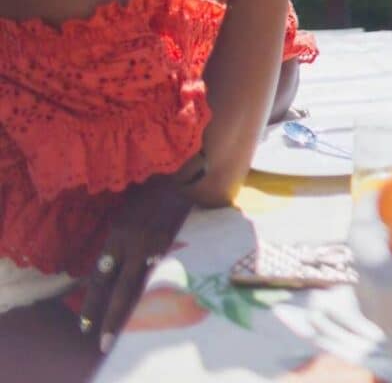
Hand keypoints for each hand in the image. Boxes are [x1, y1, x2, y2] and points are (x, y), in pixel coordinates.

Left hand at [79, 178, 191, 351]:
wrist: (185, 173)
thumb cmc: (154, 187)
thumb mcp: (130, 210)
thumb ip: (124, 234)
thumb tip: (116, 260)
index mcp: (118, 234)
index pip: (100, 275)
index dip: (92, 301)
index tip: (84, 324)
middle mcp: (133, 244)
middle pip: (117, 288)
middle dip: (109, 316)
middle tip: (101, 341)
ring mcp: (155, 245)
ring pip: (138, 285)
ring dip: (130, 308)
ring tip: (123, 331)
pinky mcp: (175, 243)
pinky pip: (161, 270)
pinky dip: (155, 285)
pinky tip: (154, 298)